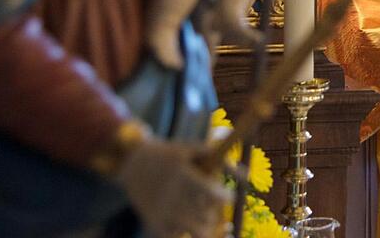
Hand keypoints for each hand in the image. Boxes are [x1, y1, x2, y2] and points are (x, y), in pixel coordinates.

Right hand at [115, 136, 230, 237]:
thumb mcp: (193, 149)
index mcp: (184, 176)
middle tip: (210, 205)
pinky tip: (185, 222)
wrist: (132, 161)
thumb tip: (246, 174)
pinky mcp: (155, 223)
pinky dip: (185, 233)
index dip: (225, 197)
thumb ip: (221, 159)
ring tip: (200, 214)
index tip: (227, 195)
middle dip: (215, 213)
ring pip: (196, 232)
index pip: (214, 195)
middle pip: (208, 218)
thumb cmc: (170, 154)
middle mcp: (174, 197)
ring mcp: (163, 213)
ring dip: (204, 225)